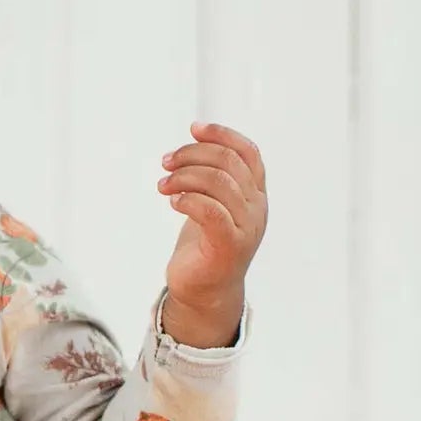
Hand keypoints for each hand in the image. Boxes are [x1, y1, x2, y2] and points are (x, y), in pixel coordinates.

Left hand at [157, 120, 267, 344]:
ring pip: (218, 182)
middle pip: (229, 162)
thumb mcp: (212, 204)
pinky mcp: (229, 245)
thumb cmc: (204, 246)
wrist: (205, 291)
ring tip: (163, 185)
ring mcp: (246, 227)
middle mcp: (257, 208)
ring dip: (183, 176)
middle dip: (192, 155)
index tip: (193, 128)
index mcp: (256, 194)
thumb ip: (212, 178)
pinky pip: (210, 211)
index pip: (248, 152)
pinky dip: (187, 200)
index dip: (222, 135)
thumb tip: (193, 143)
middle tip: (165, 162)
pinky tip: (172, 202)